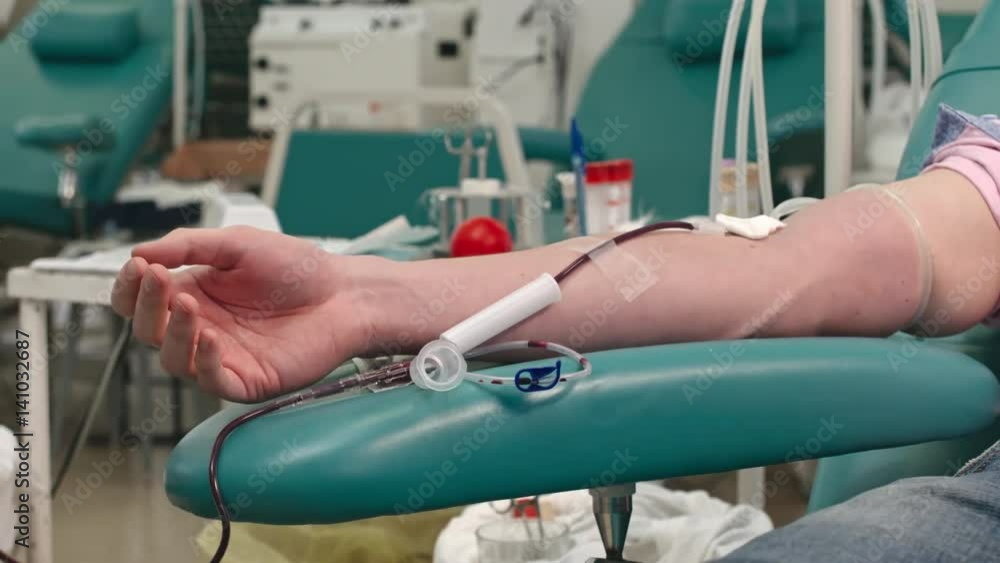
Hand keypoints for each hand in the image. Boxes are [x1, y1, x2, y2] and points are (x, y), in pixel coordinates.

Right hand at [111, 227, 379, 401]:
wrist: (343, 294)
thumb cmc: (297, 268)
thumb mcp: (238, 244)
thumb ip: (189, 246)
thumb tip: (139, 251)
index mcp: (194, 293)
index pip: (141, 300)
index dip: (130, 287)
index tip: (138, 266)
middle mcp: (202, 327)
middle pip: (149, 330)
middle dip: (146, 305)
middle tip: (158, 278)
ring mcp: (222, 356)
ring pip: (173, 360)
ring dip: (173, 332)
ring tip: (189, 304)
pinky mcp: (247, 379)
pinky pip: (211, 380)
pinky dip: (203, 361)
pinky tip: (210, 337)